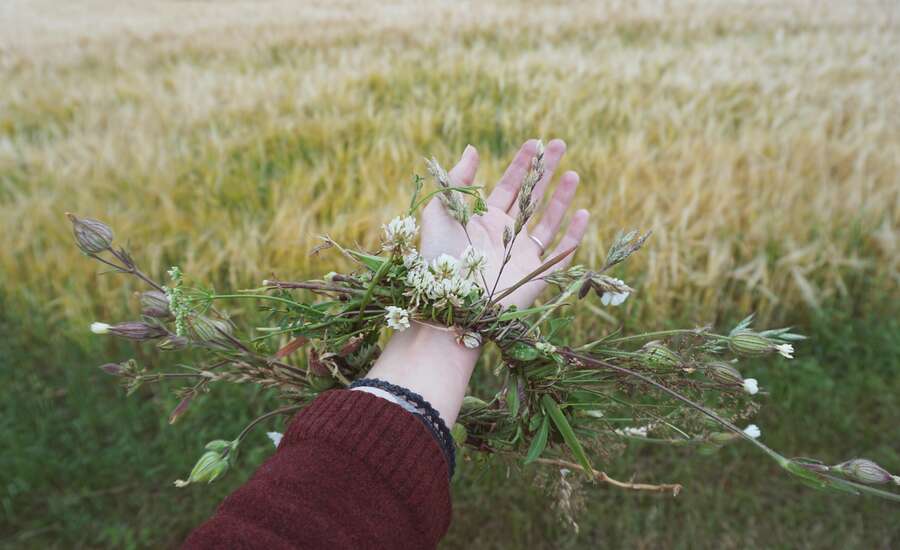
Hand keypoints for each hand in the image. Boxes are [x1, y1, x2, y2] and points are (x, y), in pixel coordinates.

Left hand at [420, 139, 588, 308]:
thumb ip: (456, 181)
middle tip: (559, 144)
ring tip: (573, 173)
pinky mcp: (536, 276)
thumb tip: (473, 149)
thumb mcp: (440, 213)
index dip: (520, 164)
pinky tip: (583, 212)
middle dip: (545, 171)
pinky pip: (560, 253)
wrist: (450, 307)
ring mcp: (522, 256)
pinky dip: (573, 234)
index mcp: (483, 222)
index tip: (533, 142)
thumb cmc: (438, 262)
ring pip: (548, 221)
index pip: (507, 186)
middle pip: (531, 197)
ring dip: (561, 197)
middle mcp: (505, 237)